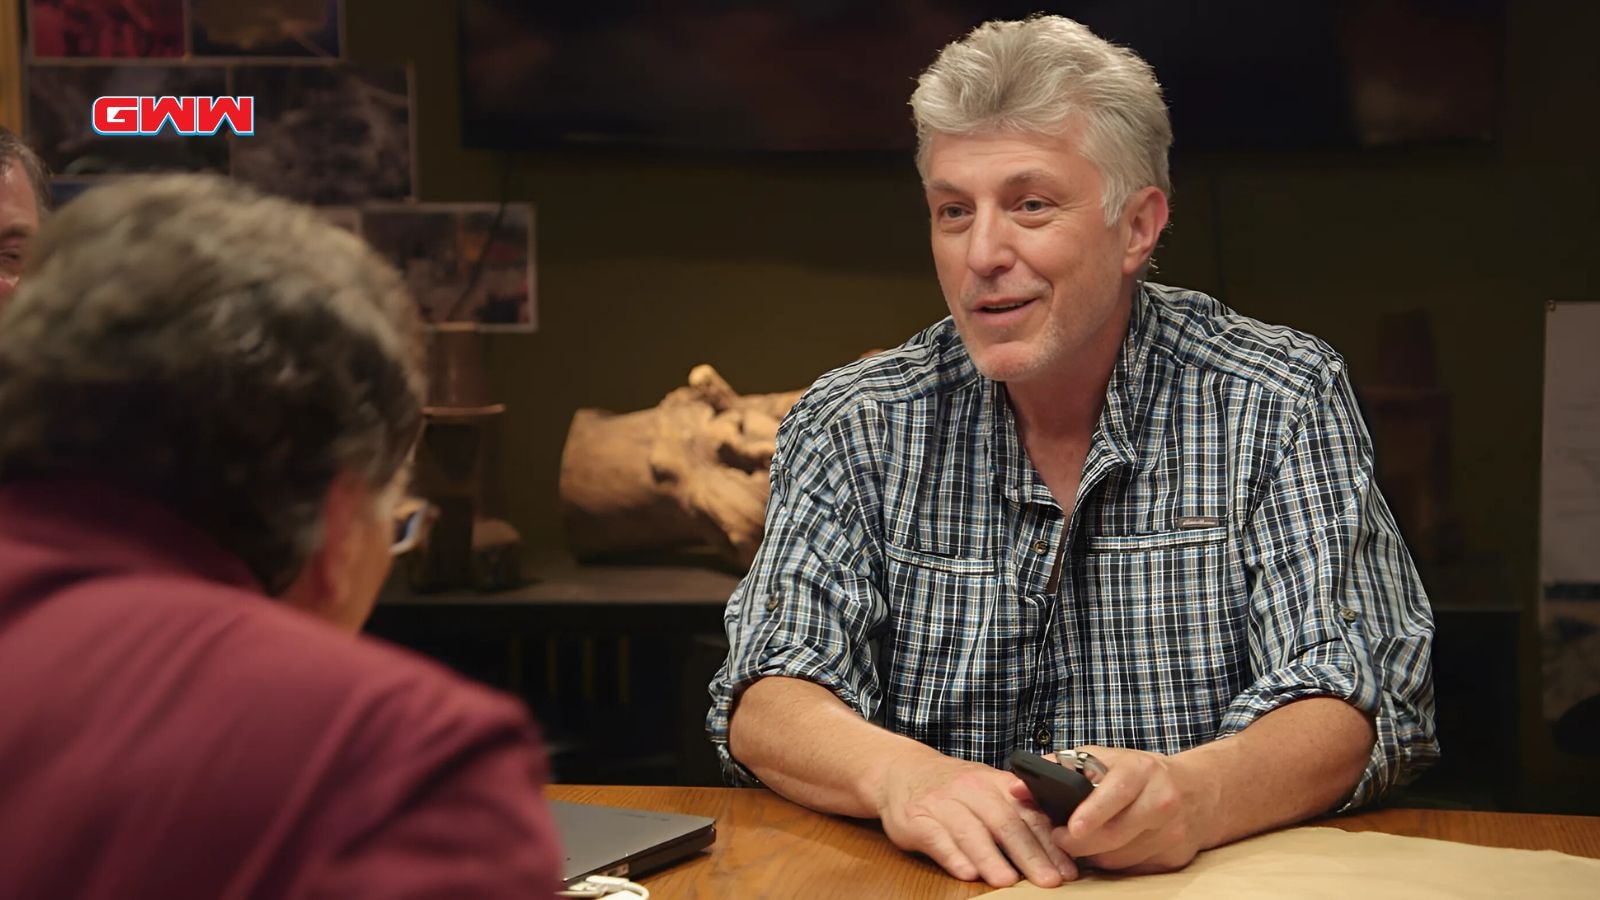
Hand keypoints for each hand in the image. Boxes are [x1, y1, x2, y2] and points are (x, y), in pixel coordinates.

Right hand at [874, 750, 1078, 886]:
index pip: (1029, 815)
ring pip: (971, 831)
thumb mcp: (988, 789)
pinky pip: (937, 837)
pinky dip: (953, 856)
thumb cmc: (954, 789)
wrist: (901, 771)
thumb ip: (1018, 812)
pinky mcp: (916, 818)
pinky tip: (967, 873)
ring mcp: (942, 803)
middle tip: (1047, 881)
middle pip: (1005, 823)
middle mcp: (972, 790)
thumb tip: (1061, 846)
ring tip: (1007, 881)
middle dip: (1029, 855)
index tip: (1067, 871)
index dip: (1050, 844)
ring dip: (991, 858)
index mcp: (996, 784)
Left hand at [1044, 745, 1218, 873]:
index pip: (1117, 792)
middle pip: (1115, 834)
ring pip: (1120, 858)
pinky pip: (1133, 869)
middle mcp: (1161, 801)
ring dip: (1095, 854)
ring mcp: (1172, 832)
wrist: (1198, 790)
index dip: (1093, 812)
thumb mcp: (1102, 760)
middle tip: (1059, 839)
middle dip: (1081, 842)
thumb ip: (1056, 771)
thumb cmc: (1136, 773)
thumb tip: (1015, 789)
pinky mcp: (1175, 858)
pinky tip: (1109, 848)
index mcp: (1141, 771)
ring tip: (1083, 839)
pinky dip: (1115, 862)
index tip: (1070, 828)